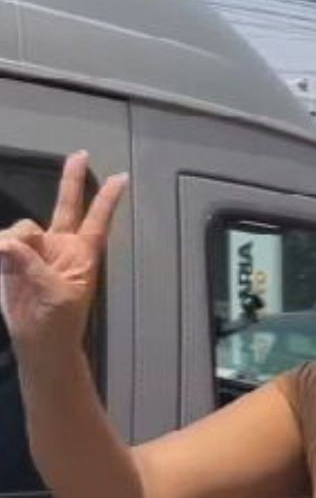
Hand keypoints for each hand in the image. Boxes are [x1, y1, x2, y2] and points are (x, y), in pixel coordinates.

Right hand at [0, 153, 126, 351]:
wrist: (38, 341)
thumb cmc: (59, 321)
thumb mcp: (54, 294)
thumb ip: (31, 265)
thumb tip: (7, 243)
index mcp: (83, 254)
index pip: (97, 220)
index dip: (107, 199)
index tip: (122, 177)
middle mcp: (61, 245)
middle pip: (67, 206)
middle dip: (71, 181)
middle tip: (80, 155)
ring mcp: (37, 250)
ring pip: (24, 227)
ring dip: (16, 240)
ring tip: (13, 265)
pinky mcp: (14, 258)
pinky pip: (4, 241)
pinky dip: (1, 248)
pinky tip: (2, 260)